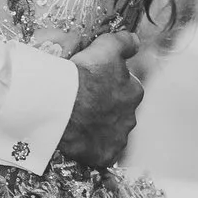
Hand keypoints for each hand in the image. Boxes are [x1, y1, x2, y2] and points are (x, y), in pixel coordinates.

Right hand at [57, 32, 142, 168]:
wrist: (60, 104)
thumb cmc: (84, 74)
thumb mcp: (105, 47)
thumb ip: (124, 42)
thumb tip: (137, 42)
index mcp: (134, 92)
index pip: (126, 87)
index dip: (110, 84)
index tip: (93, 83)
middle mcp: (130, 118)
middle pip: (119, 112)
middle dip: (107, 108)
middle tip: (84, 103)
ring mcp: (117, 139)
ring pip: (110, 132)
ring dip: (99, 128)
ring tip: (78, 122)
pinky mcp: (104, 155)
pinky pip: (101, 152)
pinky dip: (93, 147)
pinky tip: (80, 140)